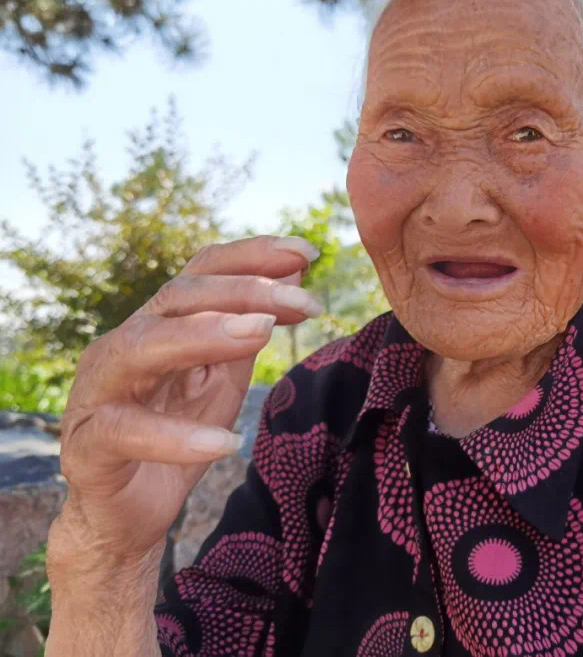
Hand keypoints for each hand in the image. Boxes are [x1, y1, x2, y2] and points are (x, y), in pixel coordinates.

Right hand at [50, 235, 323, 559]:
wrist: (127, 515)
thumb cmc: (178, 432)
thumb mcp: (226, 374)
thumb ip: (251, 325)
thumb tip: (294, 267)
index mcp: (158, 324)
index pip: (202, 272)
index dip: (252, 256)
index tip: (308, 252)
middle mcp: (123, 346)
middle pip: (178, 298)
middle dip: (244, 292)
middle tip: (306, 299)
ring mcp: (99, 392)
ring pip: (140, 347)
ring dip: (204, 335)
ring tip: (261, 334)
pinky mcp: (88, 446)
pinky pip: (125, 432)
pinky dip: (176, 435)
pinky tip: (226, 442)